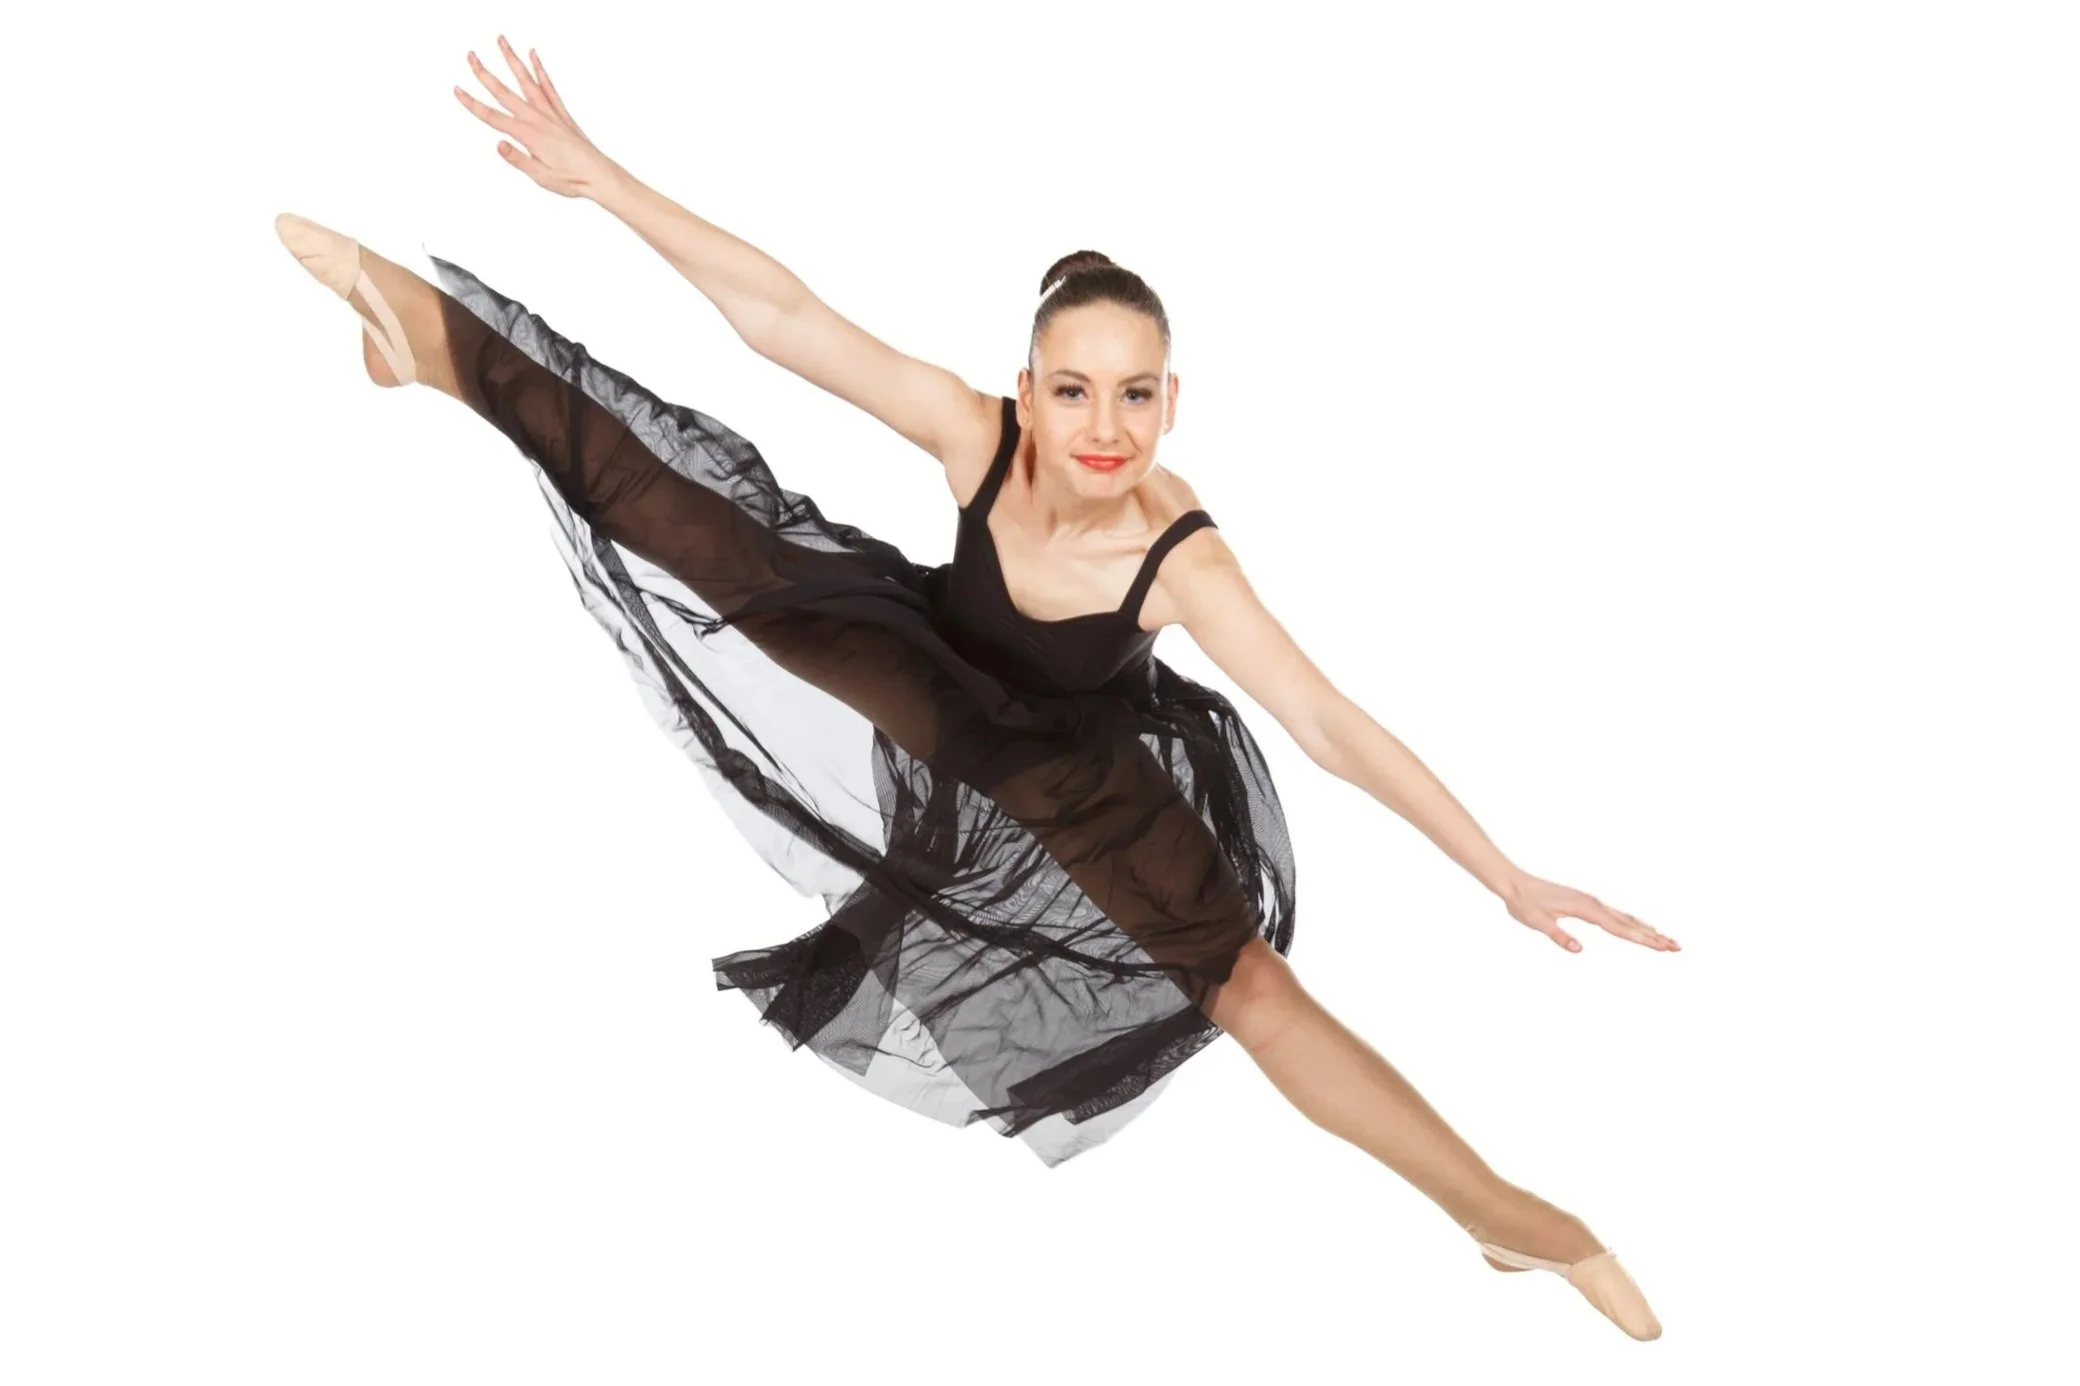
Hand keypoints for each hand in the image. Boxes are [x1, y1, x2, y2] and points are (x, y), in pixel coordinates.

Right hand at [453, 36, 619, 199]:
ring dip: (513, 60)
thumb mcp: (541, 176)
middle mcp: (538, 118)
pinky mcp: (561, 113)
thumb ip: (518, 159)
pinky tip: (533, 55)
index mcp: (529, 135)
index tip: (457, 90)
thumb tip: (499, 145)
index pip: (493, 117)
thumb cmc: (571, 179)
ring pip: (527, 81)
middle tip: (470, 55)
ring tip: (501, 40)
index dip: (473, 103)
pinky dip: (540, 70)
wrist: (600, 176)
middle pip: (505, 92)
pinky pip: (549, 87)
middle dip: (485, 74)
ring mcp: (550, 113)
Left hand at [1501, 873, 1679, 953]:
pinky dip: (1634, 922)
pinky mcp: (1588, 903)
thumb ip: (1558, 936)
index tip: (1661, 946)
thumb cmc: (1525, 903)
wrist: (1515, 883)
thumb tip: (1579, 950)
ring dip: (1648, 930)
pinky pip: (1617, 915)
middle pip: (1630, 923)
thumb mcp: (1537, 922)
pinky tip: (1642, 927)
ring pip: (1626, 918)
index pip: (1620, 928)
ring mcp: (1593, 902)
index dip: (1642, 939)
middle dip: (1654, 936)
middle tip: (1677, 947)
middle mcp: (1594, 904)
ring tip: (1667, 940)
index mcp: (1585, 909)